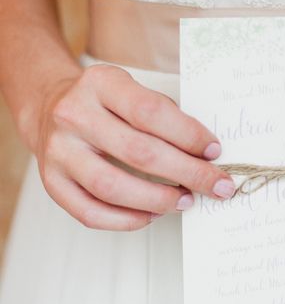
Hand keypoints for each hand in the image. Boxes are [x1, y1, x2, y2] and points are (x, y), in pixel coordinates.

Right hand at [34, 62, 235, 229]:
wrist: (49, 108)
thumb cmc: (103, 103)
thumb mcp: (131, 89)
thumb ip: (164, 115)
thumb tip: (205, 155)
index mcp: (100, 83)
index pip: (151, 111)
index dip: (188, 135)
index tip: (214, 151)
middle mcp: (74, 115)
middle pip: (138, 152)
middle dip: (187, 173)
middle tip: (215, 185)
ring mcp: (58, 151)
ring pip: (112, 186)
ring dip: (158, 200)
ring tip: (185, 201)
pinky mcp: (52, 182)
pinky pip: (90, 212)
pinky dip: (126, 220)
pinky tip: (152, 215)